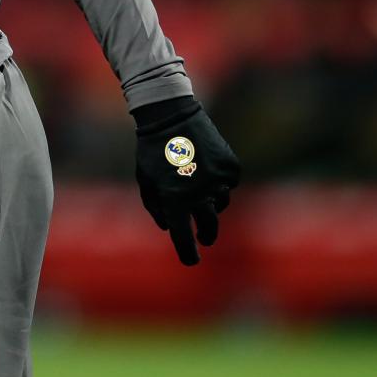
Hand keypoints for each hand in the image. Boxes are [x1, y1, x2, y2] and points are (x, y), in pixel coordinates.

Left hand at [132, 97, 240, 265]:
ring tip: (197, 187)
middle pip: (209, 226)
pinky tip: (206, 167)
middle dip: (206, 235)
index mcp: (173, 198)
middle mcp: (198, 192)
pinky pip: (229, 183)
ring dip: (210, 202)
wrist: (171, 115)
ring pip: (220, 203)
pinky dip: (220, 181)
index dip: (188, 253)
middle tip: (204, 238)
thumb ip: (156, 208)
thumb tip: (170, 227)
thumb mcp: (146, 181)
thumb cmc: (152, 150)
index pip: (183, 236)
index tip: (191, 261)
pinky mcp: (231, 166)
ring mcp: (217, 179)